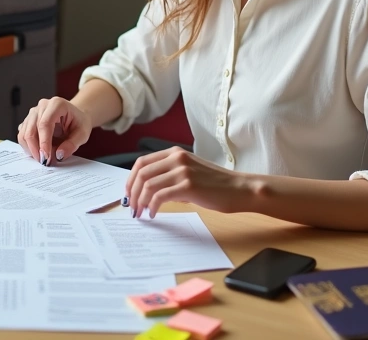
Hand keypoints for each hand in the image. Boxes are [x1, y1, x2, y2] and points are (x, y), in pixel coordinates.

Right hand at [17, 97, 93, 165]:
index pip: (45, 124)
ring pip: (24, 134)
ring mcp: (33, 113)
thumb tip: (59, 155)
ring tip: (43, 157)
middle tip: (45, 162)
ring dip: (31, 149)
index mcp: (56, 104)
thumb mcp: (83, 133)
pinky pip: (22, 135)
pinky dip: (28, 147)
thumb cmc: (79, 122)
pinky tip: (39, 151)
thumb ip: (72, 144)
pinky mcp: (28, 121)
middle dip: (36, 149)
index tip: (46, 157)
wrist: (75, 115)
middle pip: (31, 130)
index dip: (44, 142)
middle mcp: (42, 106)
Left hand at [126, 147, 252, 217]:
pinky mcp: (188, 185)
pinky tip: (154, 214)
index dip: (130, 180)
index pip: (141, 163)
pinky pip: (160, 196)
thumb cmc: (216, 185)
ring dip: (140, 202)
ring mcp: (182, 171)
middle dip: (132, 193)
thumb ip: (170, 176)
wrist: (239, 189)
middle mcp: (176, 158)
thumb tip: (148, 191)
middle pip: (141, 174)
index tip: (128, 194)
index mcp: (175, 153)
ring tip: (141, 213)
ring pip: (148, 185)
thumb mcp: (190, 173)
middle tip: (132, 208)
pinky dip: (152, 206)